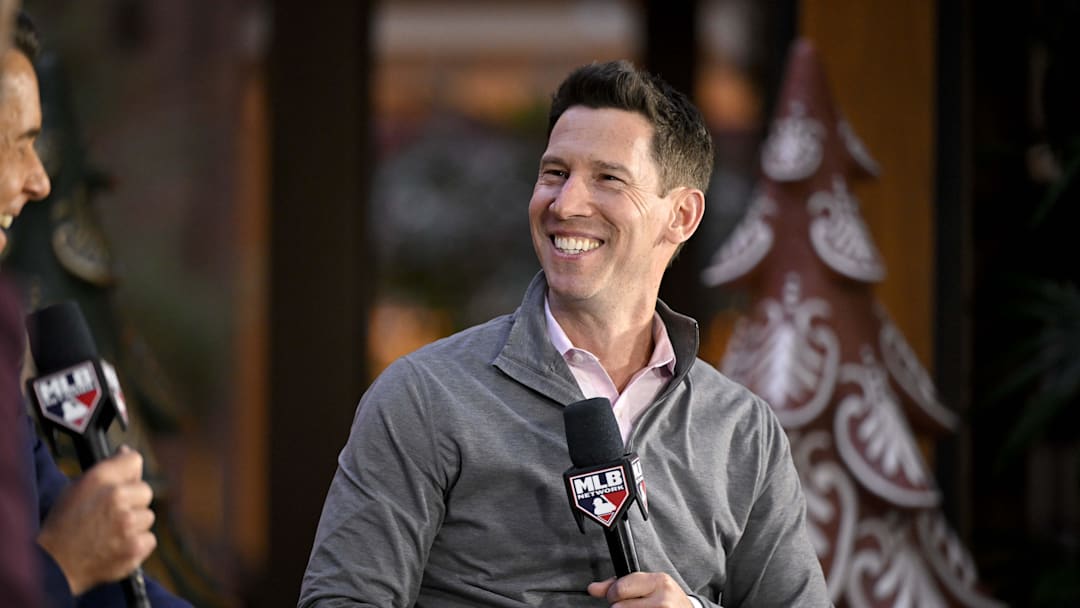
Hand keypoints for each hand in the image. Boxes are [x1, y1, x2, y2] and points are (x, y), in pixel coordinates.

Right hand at [37, 446, 157, 594]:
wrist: (54, 566)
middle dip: (133, 502)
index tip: (126, 480)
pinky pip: (149, 539)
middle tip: (112, 515)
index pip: (134, 460)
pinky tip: (117, 546)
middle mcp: (117, 497)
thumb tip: (126, 452)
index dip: (130, 472)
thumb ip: (106, 470)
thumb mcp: (76, 489)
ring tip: (110, 533)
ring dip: (135, 524)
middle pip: (146, 491)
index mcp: (100, 479)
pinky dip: (137, 544)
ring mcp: (128, 523)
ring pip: (148, 516)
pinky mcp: (136, 547)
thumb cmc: (63, 526)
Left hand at [588, 572, 693, 606]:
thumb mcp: (646, 584)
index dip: (613, 594)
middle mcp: (662, 600)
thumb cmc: (664, 597)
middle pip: (619, 607)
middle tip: (631, 605)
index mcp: (658, 581)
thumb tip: (593, 589)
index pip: (620, 589)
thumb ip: (618, 584)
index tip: (617, 596)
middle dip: (619, 606)